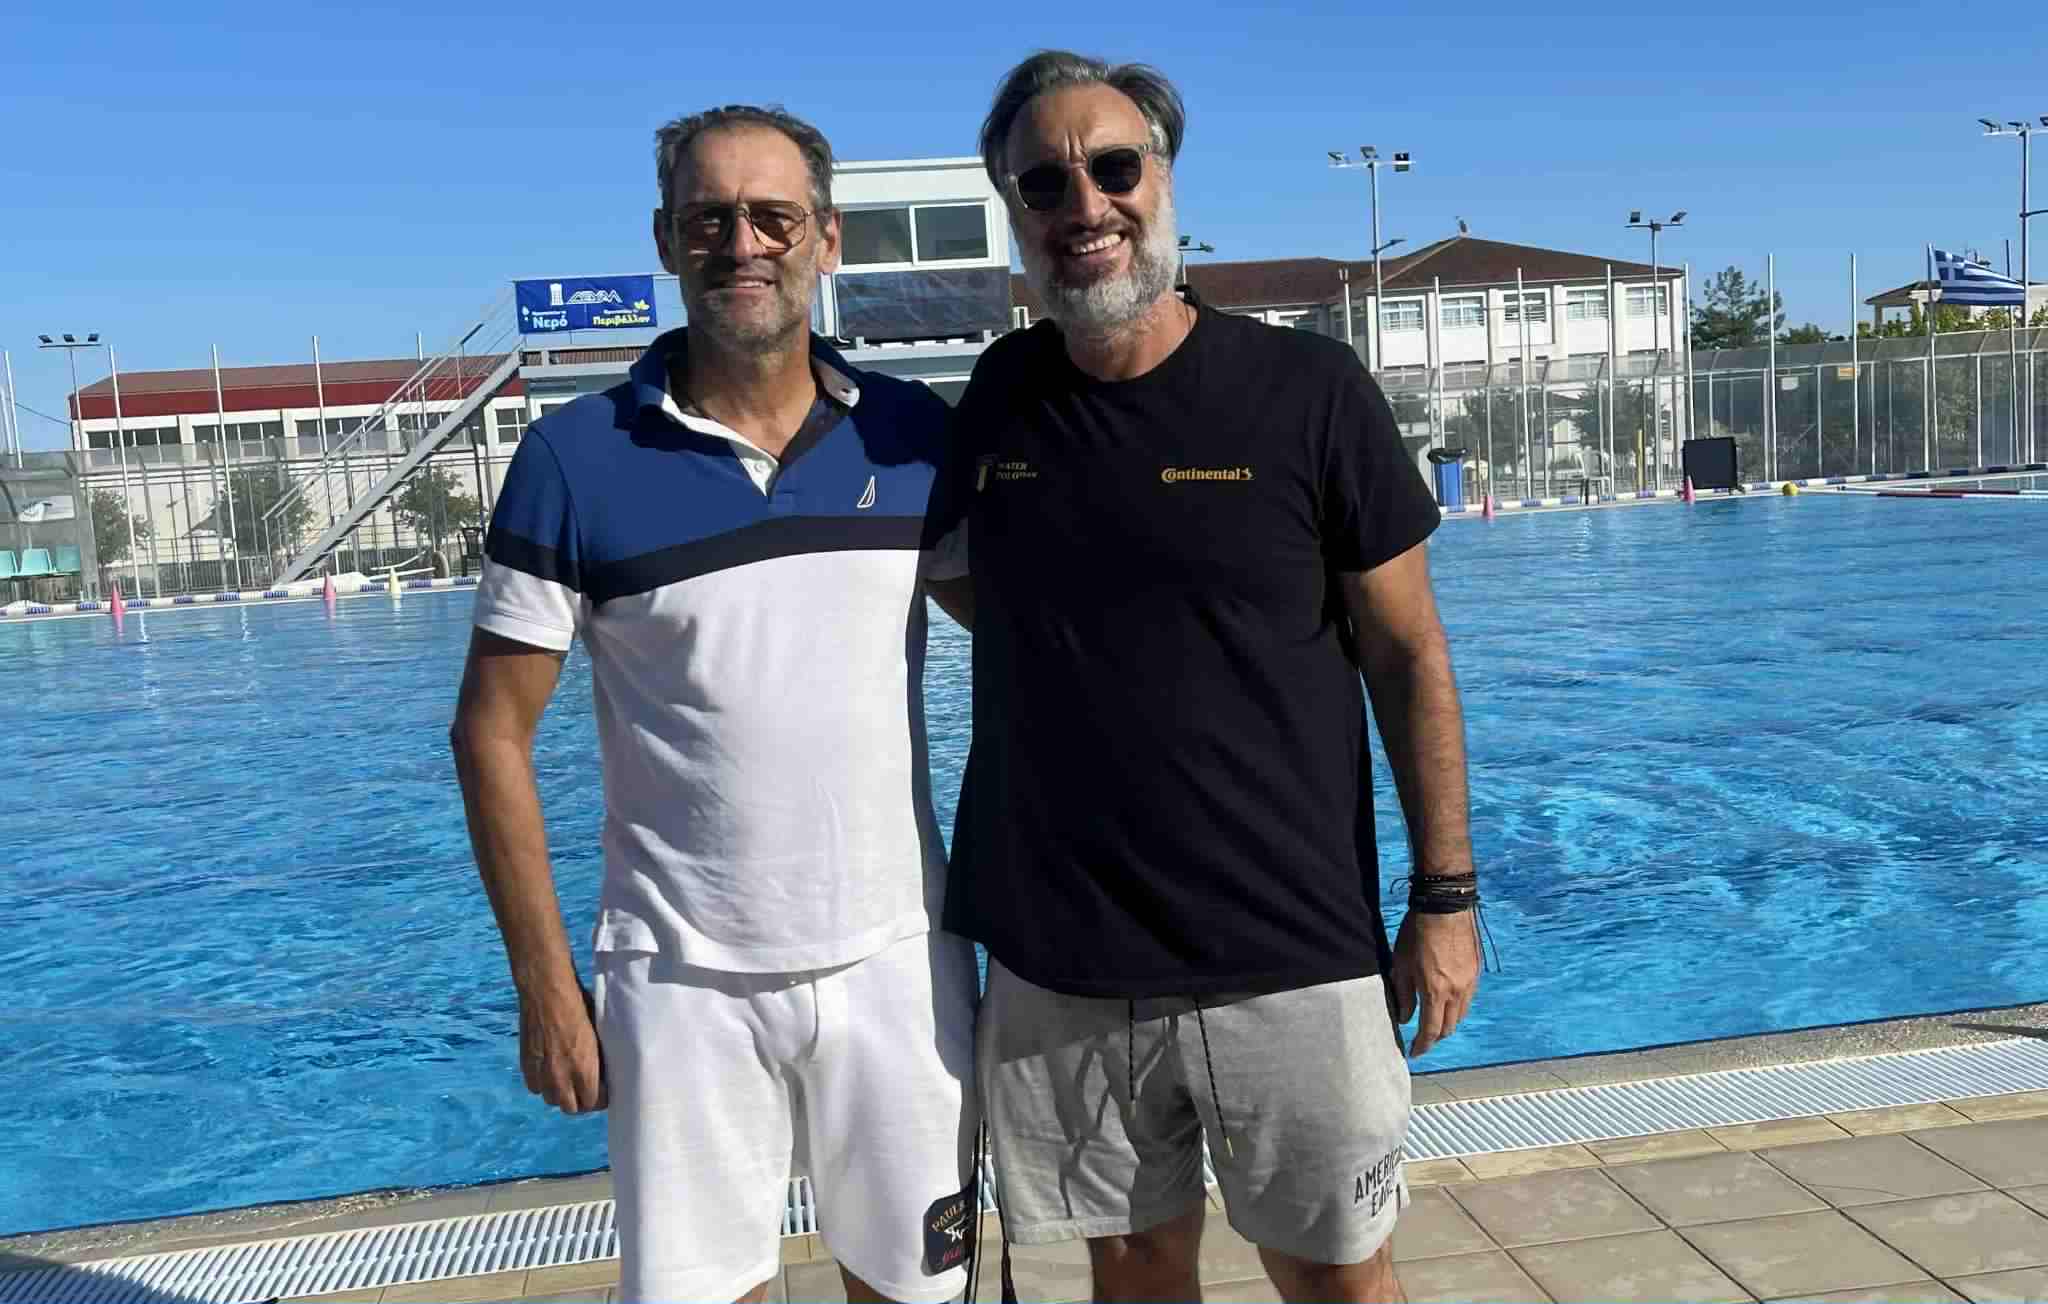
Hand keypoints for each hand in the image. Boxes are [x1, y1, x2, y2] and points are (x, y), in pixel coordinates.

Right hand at [518, 980, 606, 1113]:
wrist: (546, 992)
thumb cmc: (580, 1006)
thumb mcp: (598, 1035)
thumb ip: (597, 1059)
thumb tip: (602, 1072)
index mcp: (585, 1071)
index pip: (593, 1103)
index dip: (600, 1099)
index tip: (603, 1091)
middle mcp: (562, 1078)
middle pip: (571, 1108)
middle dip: (581, 1101)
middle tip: (585, 1089)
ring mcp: (542, 1074)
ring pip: (551, 1100)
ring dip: (560, 1094)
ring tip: (566, 1081)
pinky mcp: (526, 1066)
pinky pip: (535, 1088)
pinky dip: (542, 1084)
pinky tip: (549, 1072)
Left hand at [1389, 909, 1480, 1058]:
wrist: (1444, 906)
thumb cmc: (1416, 932)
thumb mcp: (1401, 964)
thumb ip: (1403, 994)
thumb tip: (1405, 1017)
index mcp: (1435, 992)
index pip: (1431, 1031)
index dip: (1423, 1045)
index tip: (1415, 1052)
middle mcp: (1457, 991)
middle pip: (1449, 1027)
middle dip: (1435, 1037)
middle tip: (1423, 1038)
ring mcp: (1470, 981)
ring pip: (1461, 1014)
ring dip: (1448, 1022)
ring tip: (1435, 1020)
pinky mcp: (1476, 971)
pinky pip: (1468, 998)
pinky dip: (1457, 1006)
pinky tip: (1447, 1000)